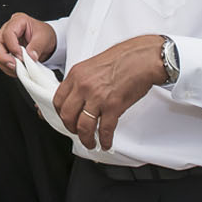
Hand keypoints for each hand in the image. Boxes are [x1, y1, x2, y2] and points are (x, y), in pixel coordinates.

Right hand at [0, 13, 56, 74]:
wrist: (45, 41)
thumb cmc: (44, 35)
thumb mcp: (44, 38)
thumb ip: (37, 46)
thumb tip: (30, 56)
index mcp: (18, 21)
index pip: (7, 33)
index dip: (13, 47)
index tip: (21, 57)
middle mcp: (7, 28)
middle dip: (3, 57)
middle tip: (15, 66)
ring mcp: (3, 39)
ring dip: (4, 63)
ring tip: (17, 68)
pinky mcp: (3, 49)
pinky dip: (5, 66)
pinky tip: (15, 69)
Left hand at [52, 34, 166, 150]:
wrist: (143, 58)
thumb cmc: (123, 59)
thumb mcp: (93, 65)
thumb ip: (83, 80)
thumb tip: (78, 97)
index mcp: (76, 75)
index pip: (58, 100)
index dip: (61, 114)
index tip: (66, 119)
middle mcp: (83, 86)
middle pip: (67, 116)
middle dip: (71, 129)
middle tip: (77, 132)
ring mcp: (97, 97)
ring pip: (83, 126)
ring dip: (86, 139)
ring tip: (90, 143)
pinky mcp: (113, 106)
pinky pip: (104, 129)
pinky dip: (105, 140)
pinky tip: (106, 142)